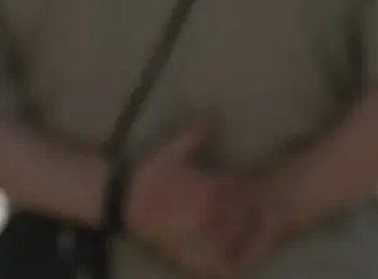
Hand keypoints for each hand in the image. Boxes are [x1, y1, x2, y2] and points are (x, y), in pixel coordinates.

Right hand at [125, 120, 252, 276]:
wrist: (124, 201)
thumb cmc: (150, 175)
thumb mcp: (172, 150)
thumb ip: (196, 133)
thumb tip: (215, 114)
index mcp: (210, 188)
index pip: (242, 191)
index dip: (247, 190)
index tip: (251, 190)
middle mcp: (210, 213)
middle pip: (243, 215)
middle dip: (248, 212)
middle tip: (253, 213)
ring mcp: (200, 236)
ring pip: (233, 239)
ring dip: (241, 236)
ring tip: (246, 235)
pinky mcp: (188, 253)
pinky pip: (216, 264)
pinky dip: (225, 263)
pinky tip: (230, 261)